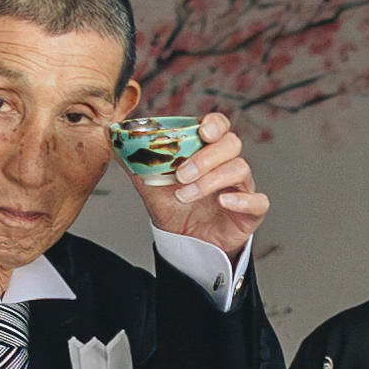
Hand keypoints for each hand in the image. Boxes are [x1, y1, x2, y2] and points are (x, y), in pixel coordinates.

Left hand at [131, 114, 267, 257]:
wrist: (184, 244)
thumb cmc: (174, 208)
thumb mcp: (149, 183)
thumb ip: (134, 160)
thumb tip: (111, 135)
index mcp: (207, 151)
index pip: (220, 126)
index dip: (215, 124)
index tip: (203, 131)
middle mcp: (227, 165)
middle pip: (232, 144)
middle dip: (206, 157)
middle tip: (181, 174)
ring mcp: (241, 188)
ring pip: (240, 170)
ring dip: (210, 180)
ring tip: (185, 195)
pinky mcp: (250, 212)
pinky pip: (258, 201)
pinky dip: (242, 199)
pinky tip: (222, 202)